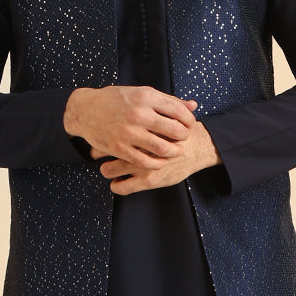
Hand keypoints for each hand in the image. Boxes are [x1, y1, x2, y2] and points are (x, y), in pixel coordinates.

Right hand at [64, 84, 198, 164]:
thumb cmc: (115, 100)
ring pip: (162, 148)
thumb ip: (167, 100)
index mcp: (145, 97)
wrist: (85, 110)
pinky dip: (157, 163)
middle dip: (183, 136)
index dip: (189, 120)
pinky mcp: (120, 148)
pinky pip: (145, 161)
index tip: (189, 124)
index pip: (178, 110)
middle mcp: (138, 114)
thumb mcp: (141, 93)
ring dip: (174, 152)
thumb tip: (193, 106)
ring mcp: (129, 132)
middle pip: (174, 130)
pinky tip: (160, 160)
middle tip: (183, 138)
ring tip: (175, 150)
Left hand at [92, 118, 221, 194]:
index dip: (100, 136)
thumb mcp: (164, 112)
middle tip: (95, 154)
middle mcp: (138, 145)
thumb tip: (125, 112)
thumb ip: (148, 109)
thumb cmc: (180, 130)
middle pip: (106, 149)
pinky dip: (117, 186)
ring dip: (106, 170)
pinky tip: (117, 183)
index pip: (109, 132)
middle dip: (98, 152)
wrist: (200, 147)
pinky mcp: (148, 180)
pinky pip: (123, 187)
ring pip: (111, 170)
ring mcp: (143, 163)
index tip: (97, 138)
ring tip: (106, 169)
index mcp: (138, 127)